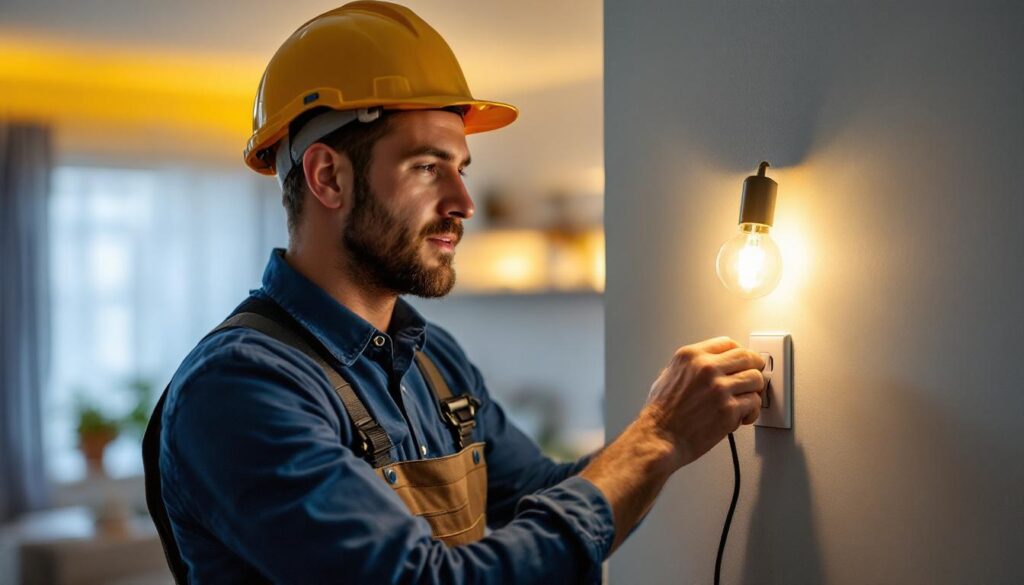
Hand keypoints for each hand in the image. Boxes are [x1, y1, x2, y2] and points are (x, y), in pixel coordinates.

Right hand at [643, 336, 765, 468]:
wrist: (660, 437)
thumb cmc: (661, 413)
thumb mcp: (668, 375)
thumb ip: (691, 366)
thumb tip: (712, 366)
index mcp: (690, 356)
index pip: (728, 343)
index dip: (740, 353)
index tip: (745, 361)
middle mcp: (706, 368)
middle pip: (747, 357)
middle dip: (755, 368)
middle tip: (755, 378)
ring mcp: (719, 388)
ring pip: (755, 379)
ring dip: (754, 391)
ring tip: (747, 401)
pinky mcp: (729, 409)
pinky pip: (754, 403)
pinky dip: (752, 411)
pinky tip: (743, 416)